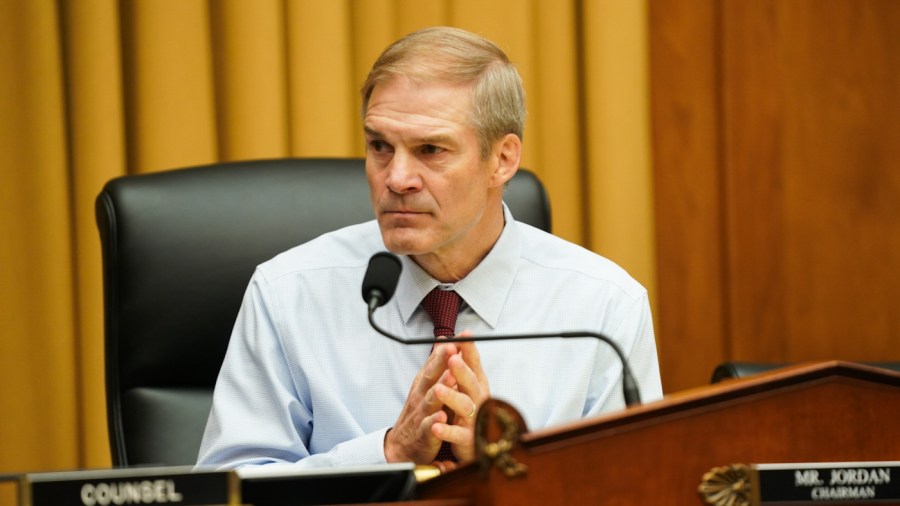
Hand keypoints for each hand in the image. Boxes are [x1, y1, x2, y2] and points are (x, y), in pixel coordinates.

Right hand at [384, 341, 459, 463]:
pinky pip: (429, 427)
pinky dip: (434, 421)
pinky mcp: (424, 433)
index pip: (433, 363)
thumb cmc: (419, 412)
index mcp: (424, 384)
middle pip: (430, 376)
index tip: (455, 337)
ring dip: (440, 388)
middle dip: (441, 362)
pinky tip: (441, 416)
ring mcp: (421, 414)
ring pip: (430, 399)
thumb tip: (444, 339)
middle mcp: (421, 395)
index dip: (444, 350)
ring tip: (450, 378)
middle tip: (452, 350)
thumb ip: (436, 364)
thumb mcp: (426, 385)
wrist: (402, 445)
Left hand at [430, 331, 489, 462]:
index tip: (465, 335)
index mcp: (477, 385)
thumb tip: (449, 340)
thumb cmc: (469, 412)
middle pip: (472, 383)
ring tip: (439, 390)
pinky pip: (457, 435)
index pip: (474, 364)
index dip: (470, 350)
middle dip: (462, 371)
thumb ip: (460, 364)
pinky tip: (436, 426)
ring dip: (452, 397)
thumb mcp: (465, 386)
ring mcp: (474, 420)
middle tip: (453, 358)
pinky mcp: (468, 440)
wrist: (473, 445)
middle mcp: (479, 400)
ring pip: (465, 407)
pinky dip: (447, 431)